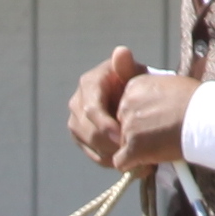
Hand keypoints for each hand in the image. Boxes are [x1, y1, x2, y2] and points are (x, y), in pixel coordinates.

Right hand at [66, 46, 193, 170]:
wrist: (134, 98)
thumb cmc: (137, 84)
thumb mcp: (135, 74)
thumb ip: (128, 66)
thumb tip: (121, 51)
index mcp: (89, 84)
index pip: (91, 109)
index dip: (105, 125)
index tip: (123, 137)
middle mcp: (77, 102)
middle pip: (86, 130)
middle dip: (107, 144)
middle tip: (129, 155)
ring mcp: (76, 121)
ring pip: (88, 143)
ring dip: (108, 154)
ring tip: (131, 161)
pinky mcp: (81, 137)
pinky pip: (91, 153)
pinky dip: (108, 160)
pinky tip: (127, 164)